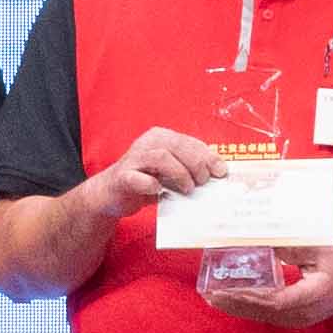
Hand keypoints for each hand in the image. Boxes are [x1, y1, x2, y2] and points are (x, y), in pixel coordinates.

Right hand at [90, 126, 230, 215]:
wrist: (111, 195)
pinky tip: (159, 191)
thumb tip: (217, 175)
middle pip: (178, 146)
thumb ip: (189, 168)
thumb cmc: (146, 181)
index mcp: (161, 137)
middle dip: (196, 164)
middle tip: (202, 182)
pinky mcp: (122, 177)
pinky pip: (137, 178)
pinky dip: (151, 185)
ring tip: (187, 188)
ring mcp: (133, 159)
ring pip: (161, 157)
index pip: (190, 142)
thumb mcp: (170, 172)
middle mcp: (147, 143)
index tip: (221, 172)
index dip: (209, 156)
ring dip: (179, 173)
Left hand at [203, 245, 332, 327]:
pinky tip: (229, 301)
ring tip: (211, 297)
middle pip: (262, 311)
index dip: (252, 296)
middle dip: (234, 302)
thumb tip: (264, 241)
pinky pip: (265, 315)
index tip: (230, 289)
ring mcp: (296, 319)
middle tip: (209, 292)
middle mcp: (302, 312)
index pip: (277, 300)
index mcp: (312, 295)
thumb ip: (294, 246)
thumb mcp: (321, 250)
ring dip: (235, 307)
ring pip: (261, 316)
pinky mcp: (291, 319)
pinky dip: (245, 308)